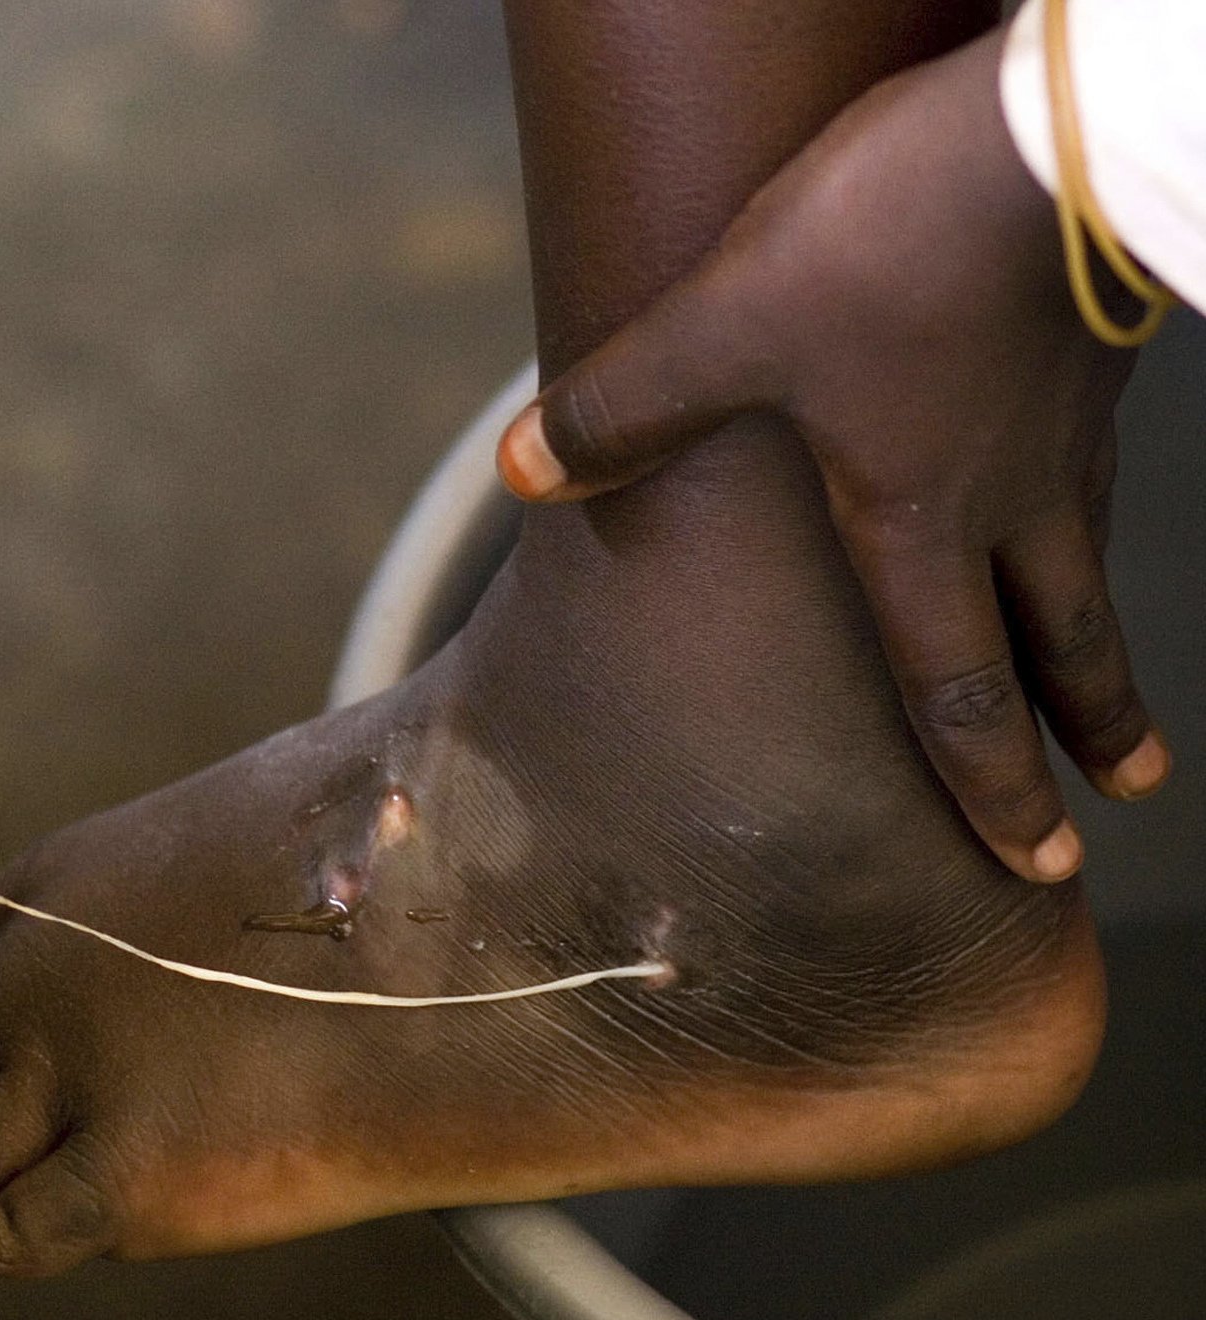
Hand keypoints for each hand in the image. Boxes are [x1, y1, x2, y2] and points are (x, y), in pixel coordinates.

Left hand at [495, 29, 1163, 883]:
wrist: (1046, 130)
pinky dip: (1086, 506)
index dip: (994, 783)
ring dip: (1103, 631)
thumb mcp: (724, 324)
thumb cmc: (887, 241)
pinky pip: (1092, 458)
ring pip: (1092, 555)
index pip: (960, 685)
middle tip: (1119, 793)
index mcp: (921, 520)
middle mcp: (1014, 494)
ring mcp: (1068, 424)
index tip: (1036, 861)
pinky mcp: (1095, 344)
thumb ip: (626, 406)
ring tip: (1116, 679)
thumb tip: (528, 469)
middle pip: (1063, 640)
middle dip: (1087, 728)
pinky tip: (1073, 477)